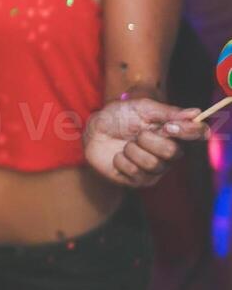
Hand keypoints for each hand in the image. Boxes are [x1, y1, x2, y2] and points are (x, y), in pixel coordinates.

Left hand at [84, 98, 208, 186]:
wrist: (92, 131)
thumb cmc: (118, 117)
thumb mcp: (141, 108)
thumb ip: (167, 112)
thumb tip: (196, 113)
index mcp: (173, 133)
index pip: (197, 134)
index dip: (189, 132)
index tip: (170, 126)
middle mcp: (168, 153)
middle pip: (173, 152)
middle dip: (148, 140)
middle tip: (137, 134)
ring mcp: (154, 169)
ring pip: (152, 164)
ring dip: (132, 150)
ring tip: (125, 145)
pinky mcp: (137, 181)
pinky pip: (134, 173)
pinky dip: (121, 160)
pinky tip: (118, 156)